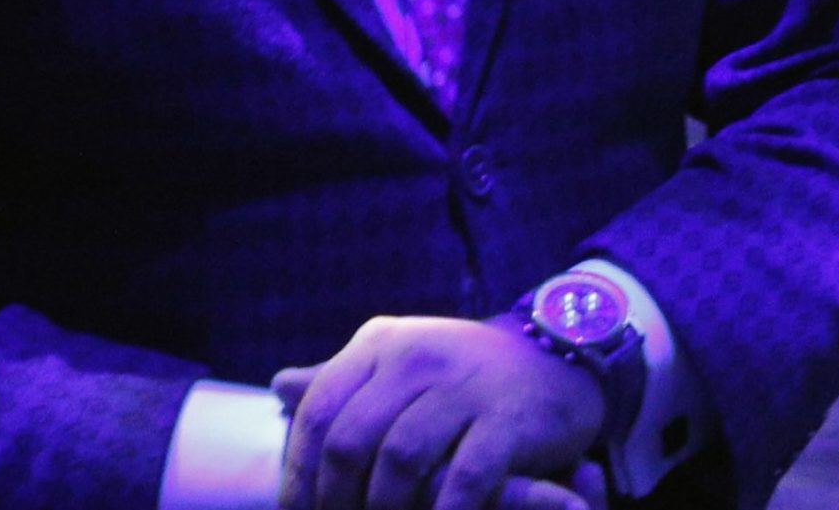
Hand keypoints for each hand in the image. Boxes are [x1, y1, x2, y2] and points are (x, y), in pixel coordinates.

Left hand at [274, 316, 604, 509]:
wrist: (559, 356)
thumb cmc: (465, 374)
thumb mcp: (402, 363)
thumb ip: (344, 381)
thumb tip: (279, 388)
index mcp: (381, 344)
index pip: (318, 410)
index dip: (298, 470)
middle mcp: (417, 357)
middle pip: (350, 440)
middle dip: (333, 500)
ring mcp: (465, 386)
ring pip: (400, 459)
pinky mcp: (509, 419)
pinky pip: (466, 477)